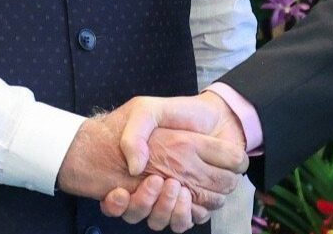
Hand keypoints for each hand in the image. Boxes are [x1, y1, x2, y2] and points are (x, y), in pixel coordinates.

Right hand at [100, 92, 247, 227]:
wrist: (218, 116)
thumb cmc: (181, 113)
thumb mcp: (147, 111)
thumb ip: (134, 134)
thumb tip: (134, 168)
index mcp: (137, 169)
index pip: (116, 201)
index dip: (115, 203)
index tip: (120, 191)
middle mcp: (153, 187)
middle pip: (137, 213)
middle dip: (142, 203)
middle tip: (156, 181)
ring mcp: (174, 196)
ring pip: (160, 220)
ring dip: (165, 209)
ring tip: (174, 186)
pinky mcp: (197, 202)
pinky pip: (185, 221)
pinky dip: (186, 214)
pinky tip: (188, 196)